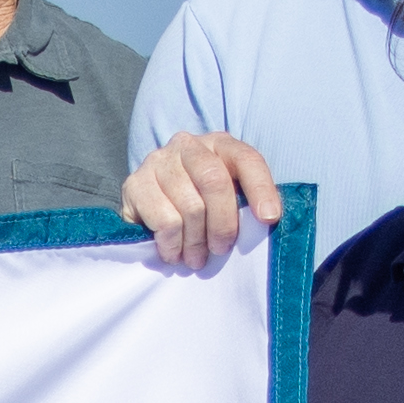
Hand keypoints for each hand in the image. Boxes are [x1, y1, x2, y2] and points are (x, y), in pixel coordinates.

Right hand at [118, 130, 287, 274]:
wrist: (150, 209)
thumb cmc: (200, 206)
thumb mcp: (228, 198)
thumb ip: (246, 202)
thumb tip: (268, 220)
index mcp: (219, 144)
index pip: (246, 159)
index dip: (261, 189)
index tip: (269, 219)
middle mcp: (188, 145)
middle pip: (214, 181)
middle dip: (223, 224)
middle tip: (221, 249)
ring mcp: (158, 161)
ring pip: (190, 206)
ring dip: (196, 241)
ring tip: (196, 258)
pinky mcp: (134, 183)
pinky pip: (164, 220)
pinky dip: (173, 244)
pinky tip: (174, 252)